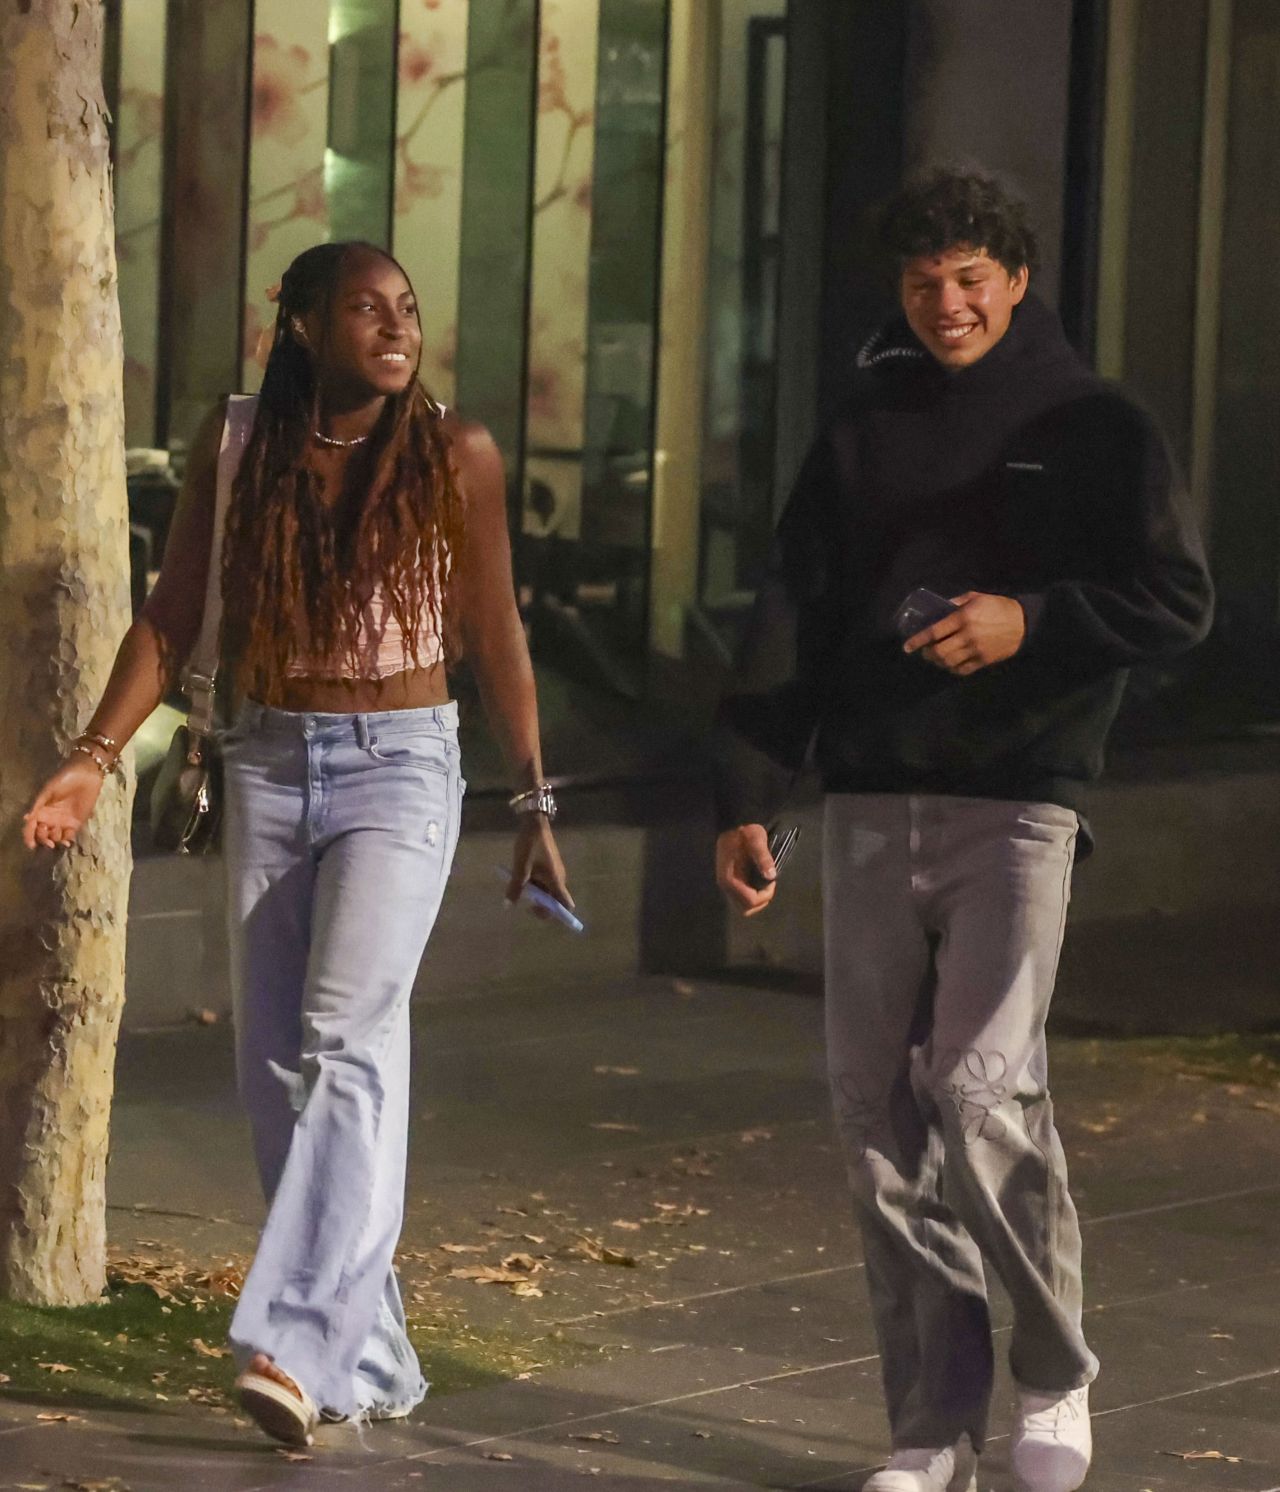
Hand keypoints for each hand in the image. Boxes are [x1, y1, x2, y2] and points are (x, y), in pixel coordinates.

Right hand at [22, 758, 105, 849]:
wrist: (86, 775)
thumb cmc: (64, 779)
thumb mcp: (48, 791)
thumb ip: (38, 805)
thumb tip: (27, 819)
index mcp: (41, 810)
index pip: (31, 826)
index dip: (29, 836)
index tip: (31, 844)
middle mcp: (50, 818)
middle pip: (42, 835)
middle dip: (42, 839)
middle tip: (47, 837)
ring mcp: (63, 821)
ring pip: (55, 838)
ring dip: (54, 840)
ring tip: (58, 835)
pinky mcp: (76, 823)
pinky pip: (69, 836)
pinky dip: (66, 841)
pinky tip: (66, 842)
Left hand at [506, 814, 572, 918]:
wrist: (535, 823)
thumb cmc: (530, 846)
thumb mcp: (520, 868)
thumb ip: (515, 887)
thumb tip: (508, 906)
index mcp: (556, 881)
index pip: (565, 905)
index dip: (556, 914)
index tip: (537, 911)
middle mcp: (559, 879)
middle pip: (555, 900)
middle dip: (541, 905)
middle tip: (524, 901)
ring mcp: (555, 872)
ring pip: (548, 891)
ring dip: (536, 894)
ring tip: (520, 888)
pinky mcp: (550, 866)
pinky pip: (545, 882)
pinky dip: (536, 885)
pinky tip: (523, 878)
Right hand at [715, 824, 775, 916]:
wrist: (734, 823)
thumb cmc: (745, 831)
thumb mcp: (756, 840)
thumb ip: (763, 858)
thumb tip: (771, 876)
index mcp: (730, 879)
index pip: (750, 901)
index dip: (765, 895)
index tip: (772, 881)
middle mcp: (726, 885)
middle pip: (745, 908)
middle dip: (760, 901)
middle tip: (769, 885)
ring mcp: (726, 884)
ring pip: (742, 905)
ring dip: (756, 900)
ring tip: (765, 885)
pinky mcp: (729, 881)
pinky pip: (741, 897)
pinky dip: (752, 895)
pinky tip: (758, 882)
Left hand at [903, 591, 1025, 675]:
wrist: (1024, 623)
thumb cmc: (998, 607)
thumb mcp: (976, 597)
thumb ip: (955, 602)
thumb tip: (938, 609)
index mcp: (964, 618)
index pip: (934, 632)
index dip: (918, 640)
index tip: (907, 647)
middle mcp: (968, 636)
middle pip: (939, 651)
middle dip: (927, 653)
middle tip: (924, 651)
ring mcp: (976, 650)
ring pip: (948, 662)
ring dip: (937, 662)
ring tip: (935, 658)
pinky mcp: (984, 661)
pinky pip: (962, 670)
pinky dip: (951, 669)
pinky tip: (949, 664)